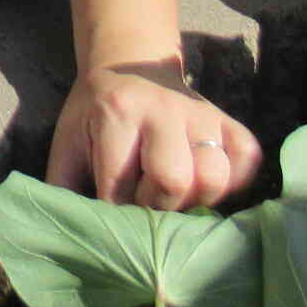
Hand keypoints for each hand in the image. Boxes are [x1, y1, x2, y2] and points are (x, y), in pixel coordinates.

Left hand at [45, 57, 262, 210]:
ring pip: (213, 176)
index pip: (120, 186)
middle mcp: (164, 109)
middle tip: (146, 202)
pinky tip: (203, 182)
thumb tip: (60, 242)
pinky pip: (246, 161)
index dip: (115, 211)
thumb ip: (61, 189)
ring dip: (194, 198)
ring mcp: (202, 113)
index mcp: (118, 111)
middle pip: (173, 181)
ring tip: (175, 195)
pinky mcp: (230, 120)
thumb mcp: (67, 143)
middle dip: (156, 206)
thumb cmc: (94, 114)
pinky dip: (232, 182)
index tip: (113, 211)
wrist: (129, 64)